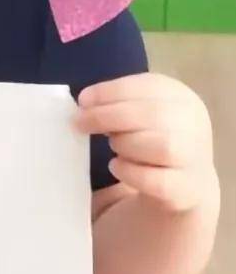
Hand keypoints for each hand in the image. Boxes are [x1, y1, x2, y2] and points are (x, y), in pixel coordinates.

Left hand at [76, 73, 217, 214]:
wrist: (187, 180)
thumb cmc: (153, 137)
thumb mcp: (141, 112)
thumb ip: (117, 104)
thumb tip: (85, 103)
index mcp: (180, 97)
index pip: (148, 86)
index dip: (110, 91)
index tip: (82, 100)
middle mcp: (193, 124)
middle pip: (153, 114)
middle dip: (107, 116)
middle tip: (80, 123)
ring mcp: (193, 157)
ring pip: (161, 146)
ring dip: (125, 144)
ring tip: (114, 146)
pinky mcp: (185, 188)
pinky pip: (156, 180)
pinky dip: (129, 171)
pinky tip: (116, 166)